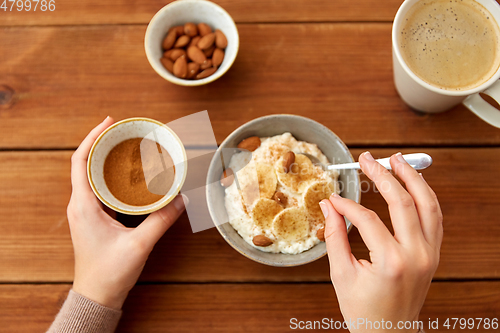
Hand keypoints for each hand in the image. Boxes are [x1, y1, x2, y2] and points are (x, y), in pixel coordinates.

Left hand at [67, 117, 186, 309]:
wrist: (96, 296)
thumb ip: (161, 220)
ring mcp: (85, 212)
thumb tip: (181, 200)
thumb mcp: (139, 244)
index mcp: (84, 206)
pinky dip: (109, 175)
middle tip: (122, 131)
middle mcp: (80, 205)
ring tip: (124, 146)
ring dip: (104, 158)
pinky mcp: (92, 218)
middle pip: (84, 163)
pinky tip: (127, 175)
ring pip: (90, 175)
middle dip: (101, 143)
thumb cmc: (109, 273)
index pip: (80, 161)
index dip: (92, 137)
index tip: (108, 122)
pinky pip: (98, 188)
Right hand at [320, 151, 442, 332]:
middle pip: (402, 202)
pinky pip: (434, 217)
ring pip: (428, 204)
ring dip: (413, 178)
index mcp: (391, 262)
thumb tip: (329, 206)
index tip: (334, 197)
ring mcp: (430, 254)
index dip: (347, 204)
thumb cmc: (363, 310)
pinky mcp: (434, 254)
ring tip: (397, 159)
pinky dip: (425, 196)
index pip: (367, 219)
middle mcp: (416, 255)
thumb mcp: (342, 274)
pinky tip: (413, 184)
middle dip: (383, 175)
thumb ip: (335, 236)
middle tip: (367, 158)